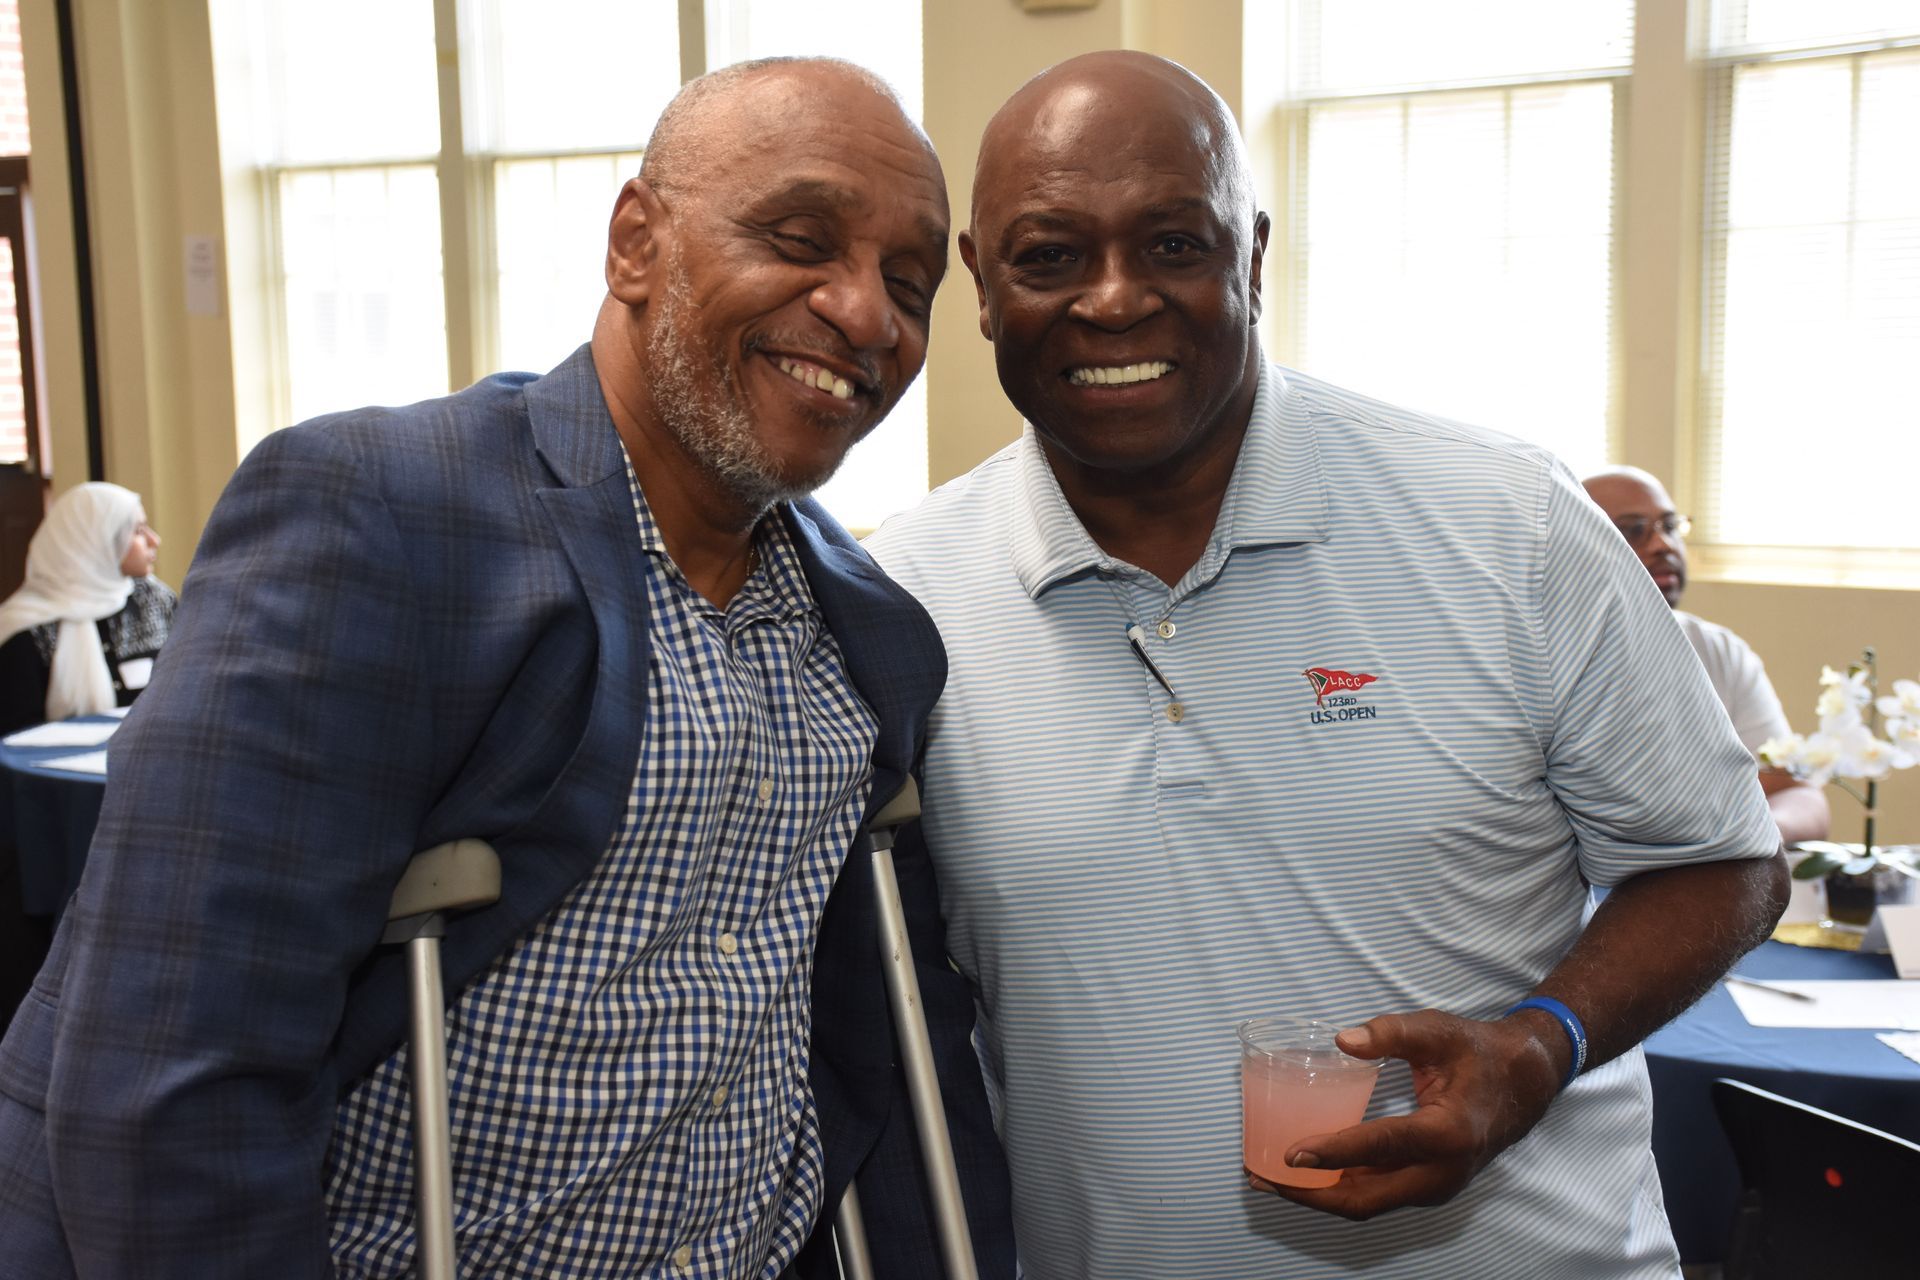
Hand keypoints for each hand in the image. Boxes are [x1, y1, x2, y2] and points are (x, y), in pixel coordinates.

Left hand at [1245, 1008, 1564, 1220]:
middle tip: (1261, 1175)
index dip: (1333, 1153)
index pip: (1379, 1149)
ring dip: (1319, 1195)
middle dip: (1310, 1192)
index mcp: (1447, 1133)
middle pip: (1365, 1198)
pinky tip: (1307, 1175)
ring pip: (1369, 1204)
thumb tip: (1340, 1039)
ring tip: (1270, 1179)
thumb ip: (1392, 1033)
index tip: (1290, 1154)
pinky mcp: (1428, 1185)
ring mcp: (1436, 1186)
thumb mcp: (1439, 1031)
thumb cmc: (1479, 1053)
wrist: (1524, 1082)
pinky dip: (1339, 1189)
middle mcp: (1441, 1172)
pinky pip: (1377, 1196)